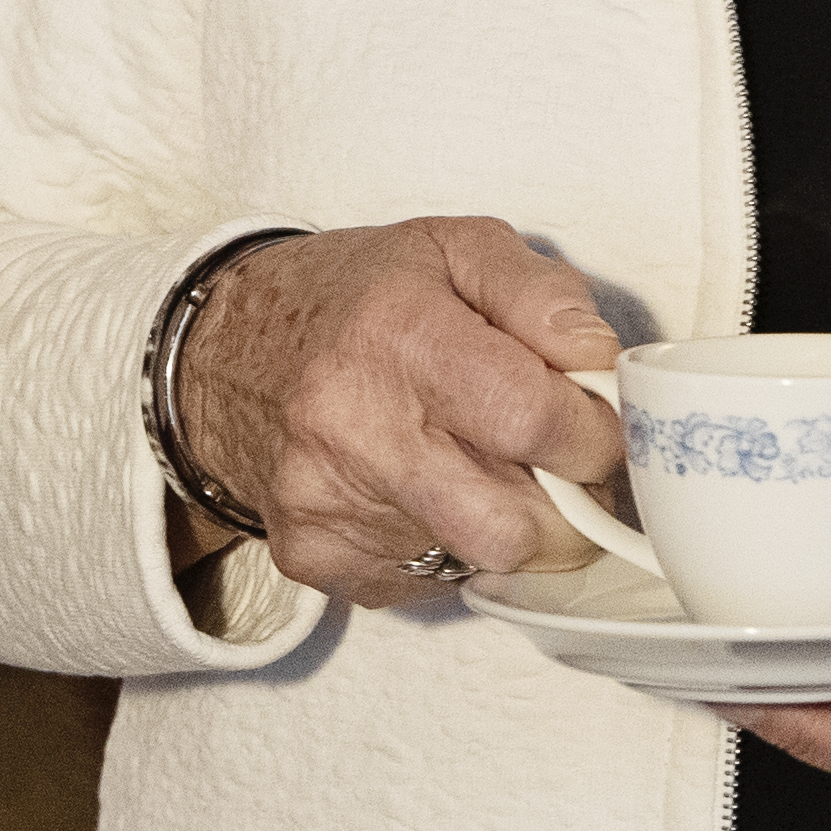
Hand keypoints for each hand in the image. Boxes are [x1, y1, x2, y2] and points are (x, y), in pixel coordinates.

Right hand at [172, 217, 626, 608]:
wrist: (230, 348)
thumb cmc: (358, 297)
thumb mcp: (458, 248)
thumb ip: (544, 294)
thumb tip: (598, 363)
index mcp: (398, 335)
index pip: (533, 421)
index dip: (594, 435)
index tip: (600, 426)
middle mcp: (352, 427)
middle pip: (514, 527)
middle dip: (566, 505)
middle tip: (559, 462)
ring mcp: (326, 502)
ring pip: (480, 562)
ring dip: (510, 523)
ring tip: (485, 463)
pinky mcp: (313, 556)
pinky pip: (427, 582)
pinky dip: (450, 544)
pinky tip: (426, 488)